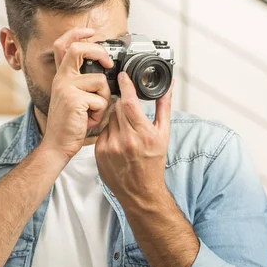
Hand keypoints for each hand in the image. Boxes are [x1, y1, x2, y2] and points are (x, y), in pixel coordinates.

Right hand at [41, 27, 113, 158]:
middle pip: (78, 49)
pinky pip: (100, 100)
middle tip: (107, 64)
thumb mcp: (74, 97)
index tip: (90, 32)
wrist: (58, 144)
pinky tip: (90, 120)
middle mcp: (61, 79)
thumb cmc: (70, 124)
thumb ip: (84, 83)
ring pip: (100, 81)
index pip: (63, 46)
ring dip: (104, 99)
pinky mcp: (74, 100)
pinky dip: (100, 113)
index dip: (76, 34)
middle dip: (98, 52)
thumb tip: (106, 71)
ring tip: (93, 112)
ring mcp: (66, 88)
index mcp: (61, 76)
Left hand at [95, 72, 173, 204]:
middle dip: (124, 103)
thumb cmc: (153, 163)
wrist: (140, 190)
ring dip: (117, 118)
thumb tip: (167, 86)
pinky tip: (118, 140)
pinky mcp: (99, 152)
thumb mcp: (164, 134)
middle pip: (118, 107)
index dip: (125, 85)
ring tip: (127, 130)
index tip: (123, 75)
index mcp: (144, 134)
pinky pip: (103, 131)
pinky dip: (109, 130)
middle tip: (130, 110)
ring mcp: (110, 146)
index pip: (129, 102)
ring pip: (110, 118)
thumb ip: (164, 107)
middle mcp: (126, 140)